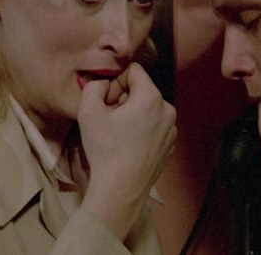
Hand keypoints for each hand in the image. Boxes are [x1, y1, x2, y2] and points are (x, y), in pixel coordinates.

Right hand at [77, 63, 176, 238]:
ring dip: (133, 115)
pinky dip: (142, 130)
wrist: (120, 190)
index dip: (116, 82)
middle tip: (110, 120)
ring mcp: (172, 129)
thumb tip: (103, 83)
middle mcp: (168, 110)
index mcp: (152, 98)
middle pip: (142, 91)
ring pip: (148, 109)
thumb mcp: (88, 111)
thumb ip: (94, 86)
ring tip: (119, 135)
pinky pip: (155, 127)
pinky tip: (129, 146)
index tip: (107, 101)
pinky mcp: (170, 145)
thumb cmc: (105, 151)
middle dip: (125, 99)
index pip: (134, 71)